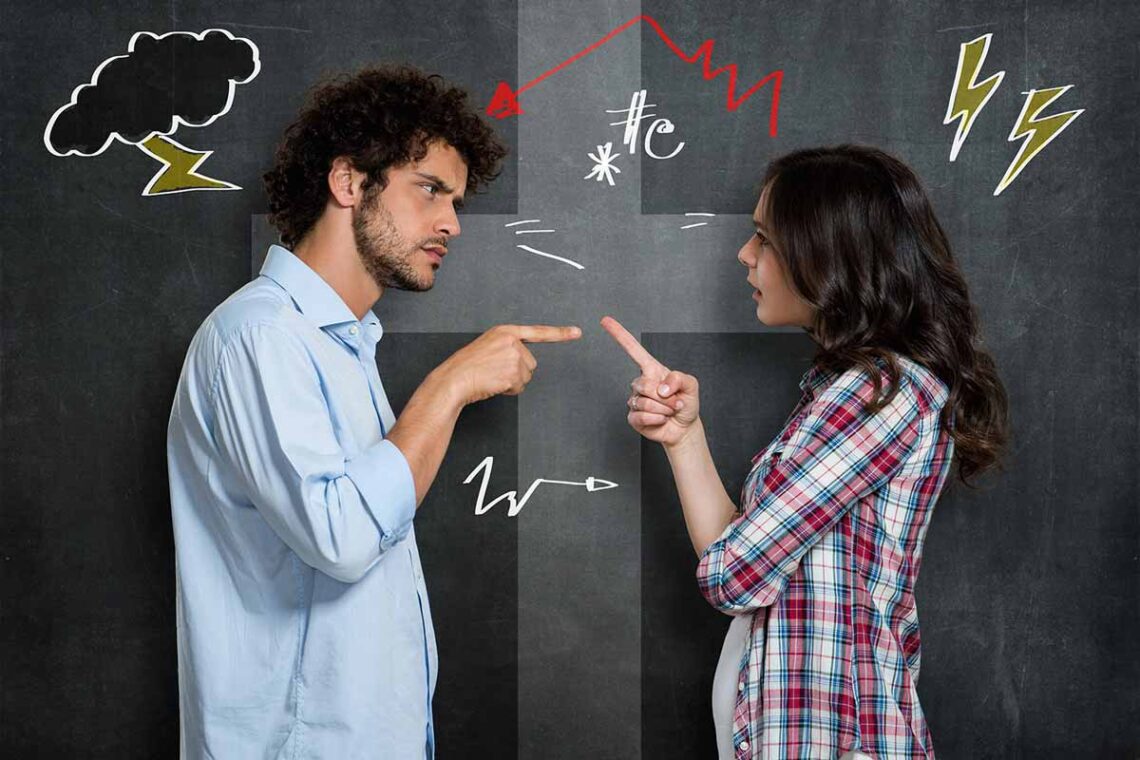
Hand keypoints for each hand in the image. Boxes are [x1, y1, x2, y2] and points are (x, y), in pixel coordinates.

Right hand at [437, 324, 580, 405]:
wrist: (454, 379)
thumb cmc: (466, 366)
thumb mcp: (487, 346)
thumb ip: (506, 347)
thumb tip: (522, 362)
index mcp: (505, 331)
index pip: (537, 332)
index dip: (559, 333)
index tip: (577, 332)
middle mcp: (512, 342)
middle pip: (530, 363)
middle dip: (516, 371)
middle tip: (494, 372)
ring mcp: (513, 357)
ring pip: (526, 376)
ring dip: (512, 381)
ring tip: (492, 377)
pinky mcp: (513, 373)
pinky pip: (519, 387)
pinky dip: (508, 390)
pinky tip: (493, 384)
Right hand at [600, 316, 699, 446]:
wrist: (684, 427)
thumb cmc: (686, 403)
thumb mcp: (691, 385)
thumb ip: (679, 378)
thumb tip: (660, 387)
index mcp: (652, 370)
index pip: (633, 349)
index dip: (619, 335)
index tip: (605, 320)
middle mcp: (641, 383)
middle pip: (643, 384)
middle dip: (664, 397)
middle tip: (674, 402)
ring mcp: (635, 400)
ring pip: (643, 402)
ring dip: (663, 409)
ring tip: (669, 411)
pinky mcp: (633, 417)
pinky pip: (641, 416)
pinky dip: (656, 419)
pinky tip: (661, 419)